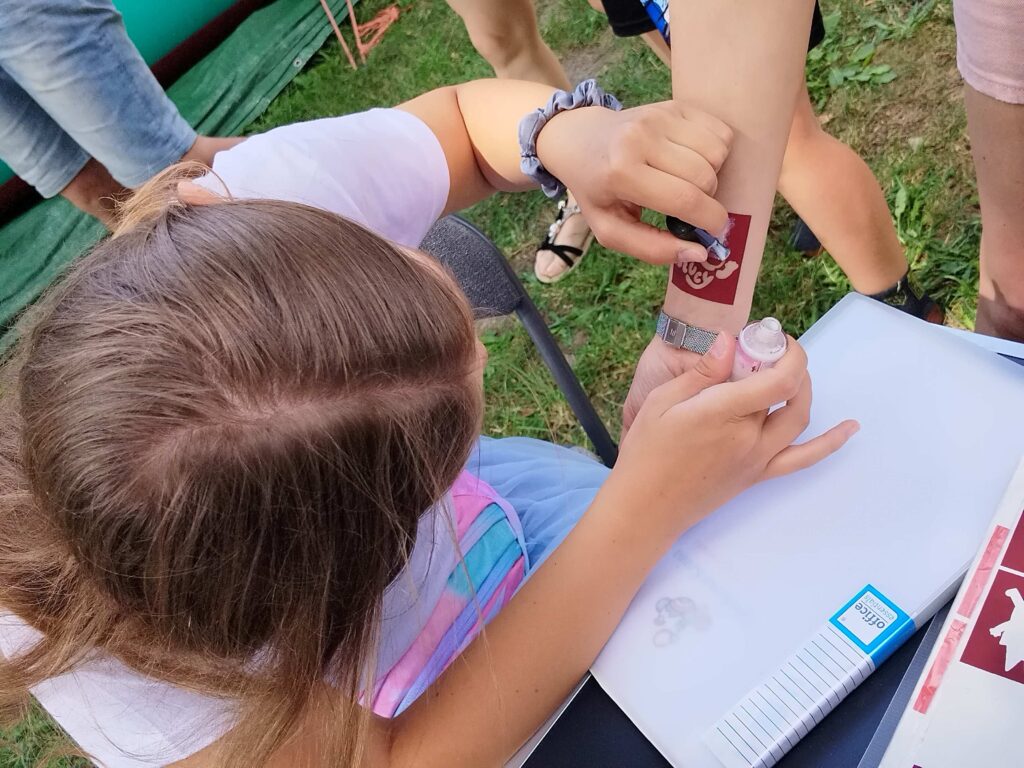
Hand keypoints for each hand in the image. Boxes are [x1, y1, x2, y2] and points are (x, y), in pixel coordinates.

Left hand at [536, 101, 732, 264]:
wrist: (579, 139)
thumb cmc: (596, 189)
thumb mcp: (610, 228)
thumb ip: (651, 248)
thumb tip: (698, 253)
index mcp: (622, 173)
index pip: (685, 199)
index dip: (710, 221)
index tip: (715, 232)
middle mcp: (641, 138)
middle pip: (706, 177)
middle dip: (707, 199)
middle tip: (688, 205)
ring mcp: (659, 116)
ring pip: (718, 152)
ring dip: (713, 173)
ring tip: (686, 180)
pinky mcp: (674, 105)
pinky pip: (720, 131)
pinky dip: (716, 151)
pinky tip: (691, 159)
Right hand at [609, 333, 858, 535]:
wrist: (645, 506)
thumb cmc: (646, 451)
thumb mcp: (662, 402)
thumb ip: (702, 372)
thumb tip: (729, 341)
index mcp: (724, 414)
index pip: (778, 378)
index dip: (788, 353)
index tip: (774, 337)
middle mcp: (749, 437)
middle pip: (790, 392)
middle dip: (790, 365)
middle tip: (772, 350)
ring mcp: (757, 459)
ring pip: (799, 418)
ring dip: (803, 390)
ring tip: (790, 373)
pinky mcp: (758, 475)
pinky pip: (802, 458)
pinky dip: (830, 443)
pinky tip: (850, 429)